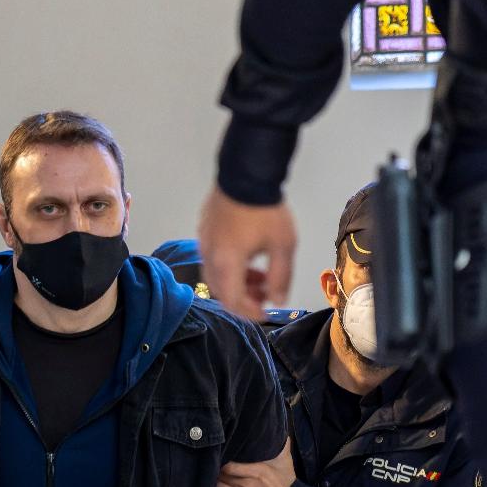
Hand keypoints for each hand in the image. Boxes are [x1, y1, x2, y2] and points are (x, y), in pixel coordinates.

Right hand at [198, 186, 296, 320]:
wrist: (245, 173)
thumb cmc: (265, 210)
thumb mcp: (282, 246)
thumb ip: (281, 277)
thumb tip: (278, 300)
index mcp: (227, 264)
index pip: (234, 303)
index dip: (250, 313)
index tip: (266, 312)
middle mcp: (209, 257)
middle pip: (222, 292)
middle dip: (244, 299)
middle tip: (265, 295)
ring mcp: (204, 244)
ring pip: (216, 276)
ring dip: (237, 283)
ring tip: (260, 276)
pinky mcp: (204, 232)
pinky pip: (213, 260)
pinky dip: (229, 268)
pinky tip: (247, 256)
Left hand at [213, 438, 295, 486]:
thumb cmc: (286, 484)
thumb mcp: (285, 462)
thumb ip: (282, 445)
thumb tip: (279, 429)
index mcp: (256, 471)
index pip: (228, 465)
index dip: (221, 459)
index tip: (219, 453)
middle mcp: (246, 484)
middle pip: (220, 475)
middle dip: (215, 468)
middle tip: (211, 462)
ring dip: (212, 480)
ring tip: (209, 473)